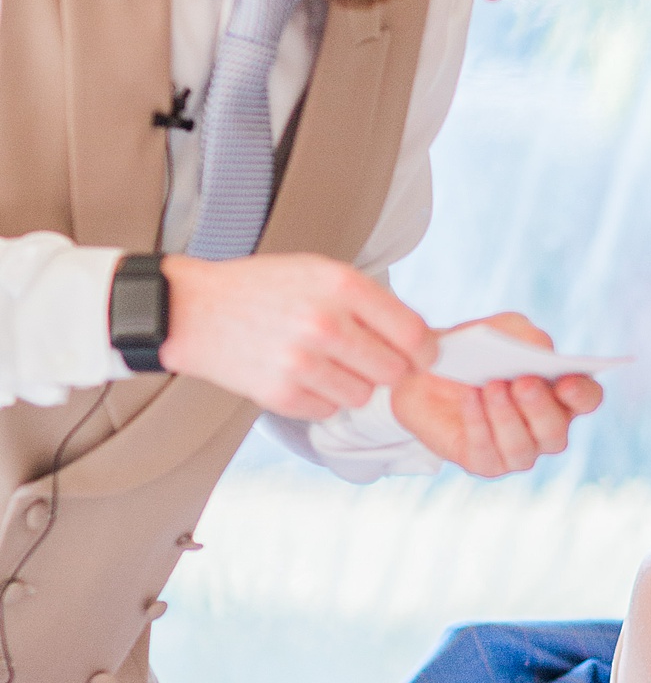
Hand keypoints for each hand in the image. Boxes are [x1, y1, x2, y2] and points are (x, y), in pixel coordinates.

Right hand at [160, 253, 435, 417]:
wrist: (194, 310)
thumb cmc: (264, 289)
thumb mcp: (318, 272)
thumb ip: (369, 302)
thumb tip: (420, 342)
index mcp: (341, 285)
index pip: (412, 334)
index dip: (423, 350)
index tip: (419, 355)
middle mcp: (325, 324)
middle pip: (393, 371)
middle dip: (386, 368)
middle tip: (364, 358)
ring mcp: (302, 362)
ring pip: (363, 395)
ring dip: (351, 384)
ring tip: (322, 362)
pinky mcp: (281, 394)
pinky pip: (329, 410)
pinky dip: (320, 398)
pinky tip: (298, 375)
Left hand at [389, 312, 602, 477]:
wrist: (425, 371)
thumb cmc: (475, 350)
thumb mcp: (501, 330)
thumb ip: (528, 336)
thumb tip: (543, 353)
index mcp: (560, 395)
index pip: (587, 400)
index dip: (581, 394)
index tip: (566, 381)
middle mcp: (545, 429)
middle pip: (556, 431)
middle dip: (540, 408)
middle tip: (522, 382)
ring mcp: (517, 450)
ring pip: (523, 449)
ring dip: (506, 417)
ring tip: (489, 387)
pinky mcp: (485, 463)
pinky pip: (488, 454)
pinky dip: (479, 425)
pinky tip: (469, 398)